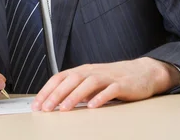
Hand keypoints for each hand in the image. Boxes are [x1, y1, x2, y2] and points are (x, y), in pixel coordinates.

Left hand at [32, 57, 179, 111]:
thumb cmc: (114, 78)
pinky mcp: (122, 85)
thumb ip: (76, 89)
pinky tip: (93, 106)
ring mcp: (107, 77)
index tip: (37, 104)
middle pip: (71, 80)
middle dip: (56, 94)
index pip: (60, 77)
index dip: (47, 90)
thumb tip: (55, 101)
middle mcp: (92, 71)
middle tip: (46, 108)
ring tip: (64, 109)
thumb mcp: (91, 81)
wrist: (142, 72)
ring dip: (74, 96)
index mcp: (83, 70)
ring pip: (88, 83)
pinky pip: (110, 90)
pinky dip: (101, 97)